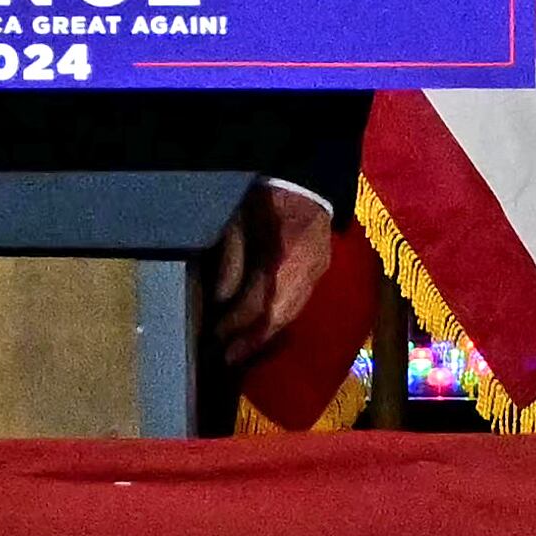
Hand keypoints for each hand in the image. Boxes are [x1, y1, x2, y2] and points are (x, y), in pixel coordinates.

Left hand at [204, 186, 332, 361]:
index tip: (216, 337)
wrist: (303, 177)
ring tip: (240, 351)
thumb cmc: (265, 195)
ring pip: (291, 313)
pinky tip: (261, 331)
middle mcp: (306, 269)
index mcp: (285, 256)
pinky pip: (297, 304)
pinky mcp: (319, 270)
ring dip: (265, 335)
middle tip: (227, 358)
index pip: (262, 301)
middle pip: (280, 315)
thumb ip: (231, 261)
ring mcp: (316, 271)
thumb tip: (222, 300)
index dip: (239, 323)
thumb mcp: (238, 223)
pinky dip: (277, 320)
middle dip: (252, 340)